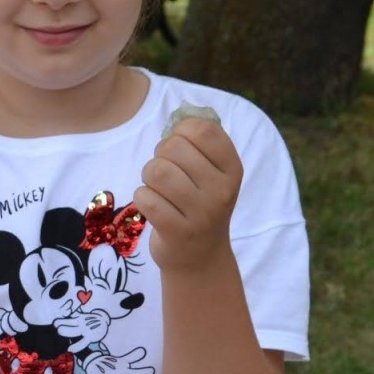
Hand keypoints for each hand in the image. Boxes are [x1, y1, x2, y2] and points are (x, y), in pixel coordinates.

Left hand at [135, 118, 241, 273]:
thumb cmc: (199, 204)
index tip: (180, 148)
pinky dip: (142, 198)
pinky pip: (145, 198)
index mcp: (232, 168)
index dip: (180, 132)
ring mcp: (202, 213)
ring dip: (148, 177)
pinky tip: (153, 206)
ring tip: (157, 188)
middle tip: (165, 173)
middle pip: (172, 148)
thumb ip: (200, 142)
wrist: (200, 257)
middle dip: (159, 155)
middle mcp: (222, 190)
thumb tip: (181, 115)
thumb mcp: (212, 173)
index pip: (202, 129)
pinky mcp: (178, 232)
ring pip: (156, 172)